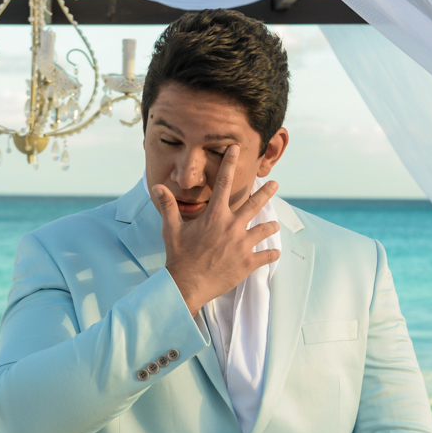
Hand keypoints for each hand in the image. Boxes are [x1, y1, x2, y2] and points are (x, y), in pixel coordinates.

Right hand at [153, 145, 279, 315]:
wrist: (186, 284)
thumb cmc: (179, 256)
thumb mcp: (171, 229)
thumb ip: (168, 206)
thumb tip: (156, 187)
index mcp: (215, 216)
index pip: (224, 183)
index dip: (230, 163)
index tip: (237, 149)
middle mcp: (232, 226)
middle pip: (254, 204)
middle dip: (266, 192)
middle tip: (275, 184)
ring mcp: (242, 245)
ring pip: (264, 229)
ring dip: (270, 225)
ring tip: (274, 224)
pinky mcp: (247, 263)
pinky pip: (266, 256)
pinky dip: (271, 254)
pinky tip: (275, 253)